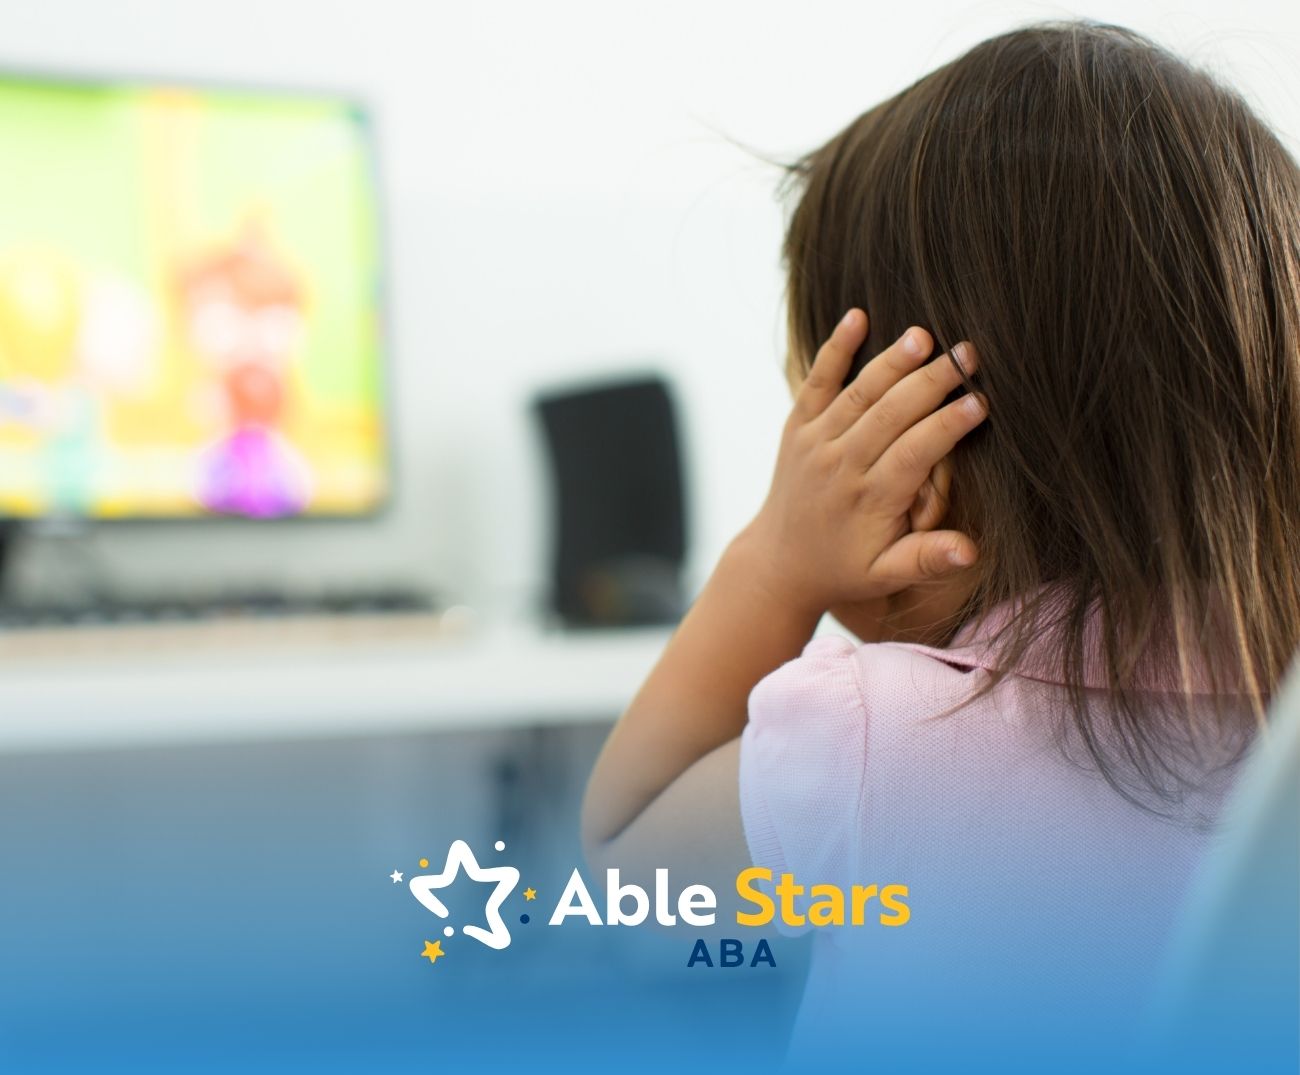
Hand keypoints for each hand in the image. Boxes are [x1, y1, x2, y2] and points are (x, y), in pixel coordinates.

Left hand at [733, 308, 986, 634]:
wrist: (780, 562)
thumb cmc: (845, 568)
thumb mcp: (886, 576)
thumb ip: (927, 560)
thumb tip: (969, 551)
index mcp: (869, 499)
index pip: (914, 454)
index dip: (948, 427)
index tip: (981, 403)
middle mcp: (840, 466)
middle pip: (889, 415)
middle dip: (931, 383)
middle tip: (970, 354)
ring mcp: (815, 442)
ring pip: (857, 394)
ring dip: (890, 362)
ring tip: (924, 335)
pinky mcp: (797, 426)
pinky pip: (816, 382)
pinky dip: (834, 350)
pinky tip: (857, 317)